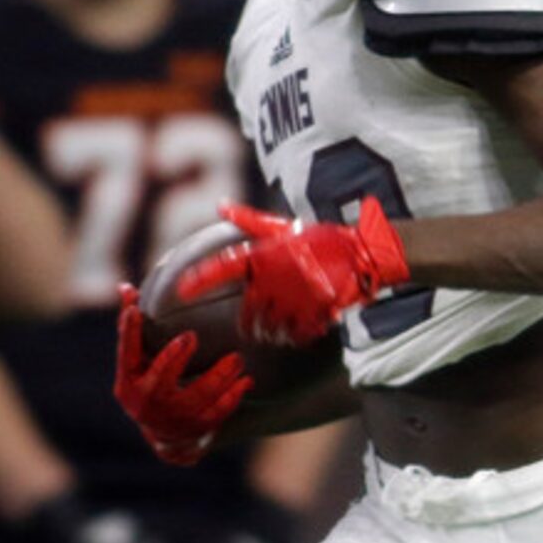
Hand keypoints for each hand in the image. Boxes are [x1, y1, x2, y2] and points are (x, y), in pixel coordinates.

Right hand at [114, 287, 251, 465]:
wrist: (163, 433)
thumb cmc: (148, 382)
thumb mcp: (135, 360)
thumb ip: (132, 327)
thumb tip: (125, 288)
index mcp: (129, 381)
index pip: (126, 353)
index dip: (129, 331)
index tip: (135, 310)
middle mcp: (147, 401)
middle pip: (161, 378)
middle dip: (174, 358)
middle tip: (191, 336)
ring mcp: (172, 417)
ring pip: (197, 396)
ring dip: (218, 377)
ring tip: (236, 359)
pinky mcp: (196, 427)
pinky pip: (217, 412)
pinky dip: (233, 396)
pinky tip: (246, 381)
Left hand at [181, 200, 410, 345]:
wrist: (362, 252)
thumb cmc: (320, 238)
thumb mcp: (282, 227)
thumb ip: (249, 220)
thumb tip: (220, 204)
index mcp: (264, 256)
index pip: (223, 266)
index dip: (200, 279)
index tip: (180, 290)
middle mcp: (274, 278)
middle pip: (248, 314)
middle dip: (248, 326)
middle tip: (250, 329)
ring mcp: (295, 298)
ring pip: (270, 328)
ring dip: (271, 334)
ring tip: (277, 331)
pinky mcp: (315, 312)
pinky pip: (297, 335)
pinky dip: (295, 337)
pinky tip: (300, 332)